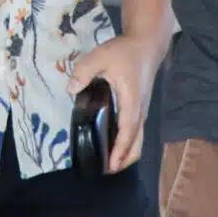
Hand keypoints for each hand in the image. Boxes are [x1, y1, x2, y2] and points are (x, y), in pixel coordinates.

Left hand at [66, 35, 162, 174]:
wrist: (146, 45)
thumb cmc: (124, 52)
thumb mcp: (101, 56)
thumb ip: (85, 70)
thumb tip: (71, 89)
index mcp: (131, 101)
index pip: (128, 130)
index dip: (120, 149)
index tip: (110, 165)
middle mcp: (140, 110)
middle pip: (137, 143)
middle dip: (123, 160)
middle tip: (105, 171)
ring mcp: (142, 111)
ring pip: (139, 141)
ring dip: (126, 155)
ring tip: (108, 163)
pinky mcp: (140, 109)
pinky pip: (137, 133)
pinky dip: (128, 145)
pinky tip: (113, 145)